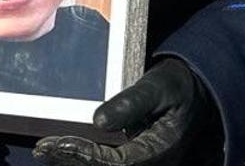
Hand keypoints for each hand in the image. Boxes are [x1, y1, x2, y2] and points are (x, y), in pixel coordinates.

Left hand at [35, 59, 220, 165]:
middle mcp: (155, 161)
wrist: (203, 93)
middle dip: (73, 160)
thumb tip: (98, 121)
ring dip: (77, 161)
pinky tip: (67, 150)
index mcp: (161, 148)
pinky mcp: (142, 157)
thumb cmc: (181, 86)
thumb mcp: (159, 86)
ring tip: (47, 150)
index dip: (84, 155)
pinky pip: (114, 162)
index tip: (55, 142)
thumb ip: (131, 102)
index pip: (117, 162)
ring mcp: (149, 161)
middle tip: (42, 149)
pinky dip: (89, 158)